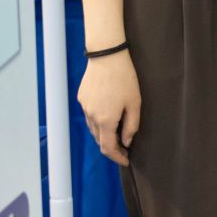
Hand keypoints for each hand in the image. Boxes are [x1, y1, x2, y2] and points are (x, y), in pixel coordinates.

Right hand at [77, 51, 140, 168]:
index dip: (117, 157)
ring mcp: (84, 107)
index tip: (126, 160)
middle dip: (112, 146)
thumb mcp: (135, 103)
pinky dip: (98, 121)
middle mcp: (91, 117)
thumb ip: (131, 126)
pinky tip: (108, 114)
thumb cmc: (124, 78)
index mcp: (105, 121)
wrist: (107, 56)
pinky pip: (89, 115)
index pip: (108, 148)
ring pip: (93, 128)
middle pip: (99, 139)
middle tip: (125, 146)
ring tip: (118, 131)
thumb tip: (126, 142)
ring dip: (104, 134)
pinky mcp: (82, 98)